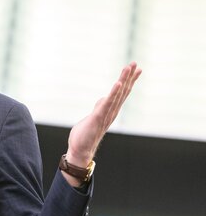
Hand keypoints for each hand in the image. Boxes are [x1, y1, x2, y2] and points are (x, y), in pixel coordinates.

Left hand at [63, 62, 141, 184]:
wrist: (80, 151)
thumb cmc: (85, 135)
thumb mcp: (93, 117)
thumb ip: (100, 108)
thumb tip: (104, 99)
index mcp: (110, 111)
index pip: (122, 93)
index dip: (129, 81)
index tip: (136, 69)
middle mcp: (111, 112)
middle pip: (122, 92)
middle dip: (129, 77)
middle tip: (135, 64)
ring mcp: (106, 115)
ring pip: (117, 95)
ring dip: (123, 81)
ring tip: (129, 68)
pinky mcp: (98, 118)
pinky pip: (107, 104)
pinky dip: (113, 93)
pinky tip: (118, 83)